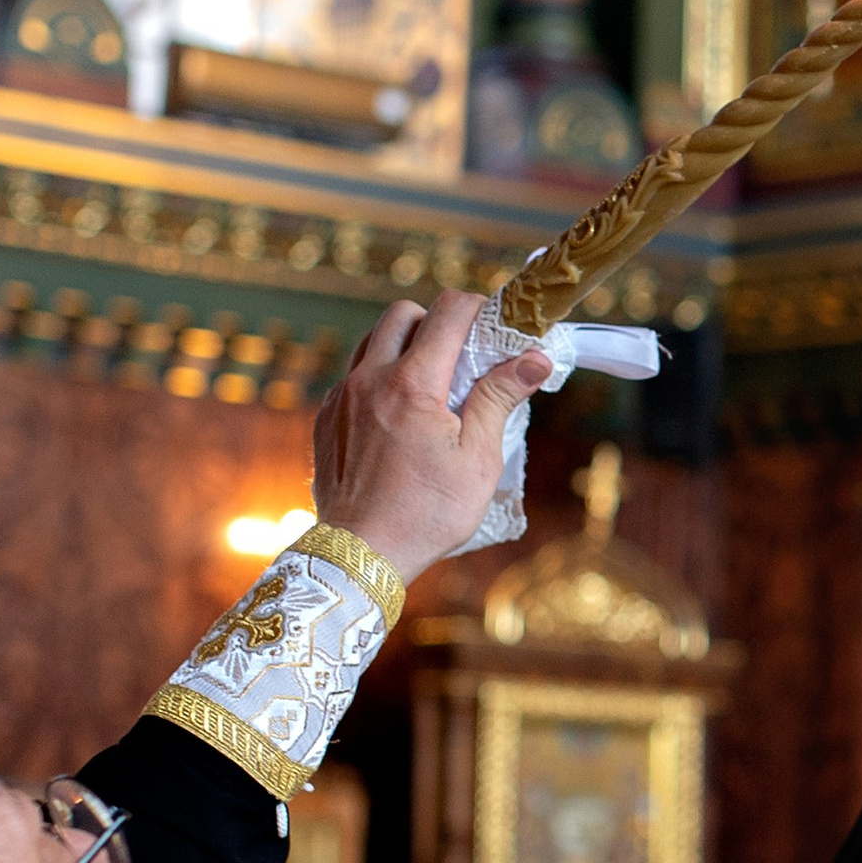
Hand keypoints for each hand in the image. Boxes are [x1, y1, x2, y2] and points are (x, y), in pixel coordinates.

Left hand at [312, 291, 550, 584]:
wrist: (361, 553)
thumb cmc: (427, 512)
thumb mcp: (478, 459)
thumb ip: (499, 398)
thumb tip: (534, 359)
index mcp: (412, 384)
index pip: (447, 312)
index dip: (477, 309)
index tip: (496, 327)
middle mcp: (370, 379)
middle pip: (403, 313)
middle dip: (436, 321)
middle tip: (463, 356)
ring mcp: (342, 397)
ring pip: (372, 340)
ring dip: (404, 346)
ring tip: (431, 384)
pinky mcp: (327, 417)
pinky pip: (353, 375)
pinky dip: (380, 377)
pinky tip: (400, 415)